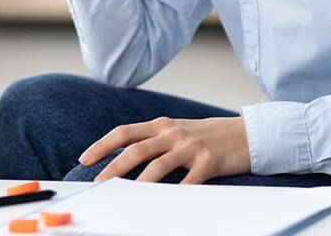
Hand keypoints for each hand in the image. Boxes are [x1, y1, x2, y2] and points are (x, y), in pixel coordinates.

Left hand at [79, 116, 251, 183]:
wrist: (246, 134)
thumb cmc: (207, 136)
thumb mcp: (177, 131)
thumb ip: (153, 140)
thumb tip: (122, 158)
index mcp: (161, 125)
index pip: (124, 132)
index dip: (102, 145)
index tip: (84, 159)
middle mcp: (173, 133)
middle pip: (136, 150)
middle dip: (113, 167)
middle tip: (98, 183)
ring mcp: (191, 147)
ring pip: (158, 166)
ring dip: (139, 183)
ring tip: (125, 197)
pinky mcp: (209, 162)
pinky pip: (189, 181)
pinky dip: (175, 194)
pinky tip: (165, 205)